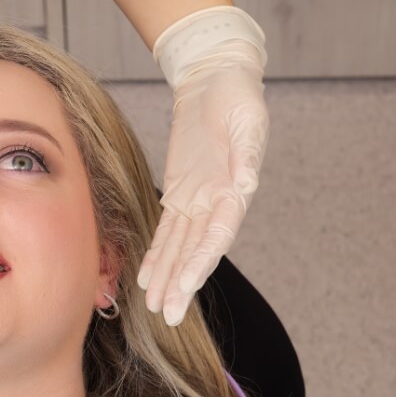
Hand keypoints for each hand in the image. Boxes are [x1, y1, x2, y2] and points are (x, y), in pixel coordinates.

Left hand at [138, 7, 267, 325]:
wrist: (217, 81)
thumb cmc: (237, 98)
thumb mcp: (247, 120)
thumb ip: (246, 156)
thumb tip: (246, 184)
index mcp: (234, 191)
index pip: (215, 236)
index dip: (200, 262)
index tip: (185, 285)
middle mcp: (216, 202)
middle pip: (196, 251)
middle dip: (182, 284)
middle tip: (169, 315)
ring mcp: (198, 199)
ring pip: (180, 247)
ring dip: (168, 277)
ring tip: (156, 306)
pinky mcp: (181, 191)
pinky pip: (167, 230)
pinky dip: (158, 253)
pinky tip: (148, 277)